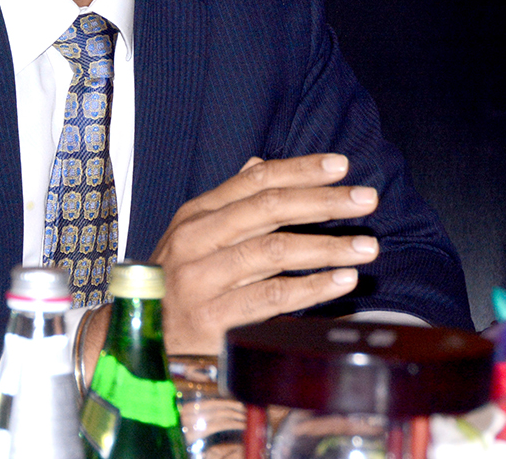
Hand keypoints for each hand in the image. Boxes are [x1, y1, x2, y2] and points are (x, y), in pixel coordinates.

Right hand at [151, 153, 380, 352]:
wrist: (139, 341)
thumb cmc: (176, 286)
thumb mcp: (195, 239)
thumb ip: (230, 205)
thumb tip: (259, 164)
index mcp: (195, 215)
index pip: (253, 181)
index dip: (300, 170)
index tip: (341, 166)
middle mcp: (195, 240)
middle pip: (268, 209)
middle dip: (323, 202)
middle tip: (366, 200)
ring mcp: (200, 279)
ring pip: (273, 251)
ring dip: (327, 247)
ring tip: (366, 247)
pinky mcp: (210, 318)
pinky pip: (270, 297)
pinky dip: (311, 288)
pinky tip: (342, 282)